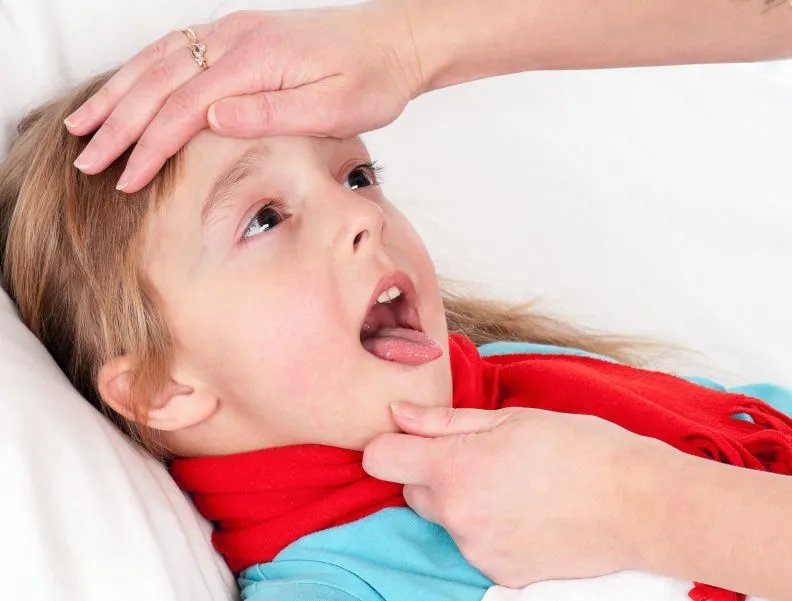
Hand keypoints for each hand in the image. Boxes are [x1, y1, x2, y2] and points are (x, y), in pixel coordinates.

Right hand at [65, 1, 422, 192]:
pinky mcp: (240, 34)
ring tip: (83, 124)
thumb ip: (272, 113)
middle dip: (117, 124)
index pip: (184, 108)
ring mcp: (233, 31)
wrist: (395, 41)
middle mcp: (235, 39)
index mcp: (256, 62)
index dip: (150, 147)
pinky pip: (176, 49)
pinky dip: (142, 71)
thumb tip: (211, 118)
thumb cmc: (373, 79)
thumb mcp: (335, 106)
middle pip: (158, 83)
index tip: (126, 179)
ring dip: (117, 94)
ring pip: (158, 61)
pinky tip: (126, 87)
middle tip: (85, 160)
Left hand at [363, 402, 671, 586]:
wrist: (639, 504)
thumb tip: (398, 414)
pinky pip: (475, 545)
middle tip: (482, 460)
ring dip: (465, 503)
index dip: (390, 445)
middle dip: (435, 475)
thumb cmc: (580, 449)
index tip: (412, 440)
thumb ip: (444, 422)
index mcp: (453, 469)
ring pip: (447, 519)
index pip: (380, 459)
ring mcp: (477, 551)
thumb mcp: (511, 420)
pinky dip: (490, 530)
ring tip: (516, 487)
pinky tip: (528, 515)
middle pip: (412, 492)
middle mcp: (456, 515)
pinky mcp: (499, 575)